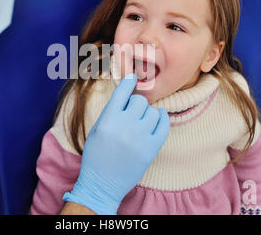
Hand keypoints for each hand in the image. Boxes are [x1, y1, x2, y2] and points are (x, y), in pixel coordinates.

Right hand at [63, 74, 169, 213]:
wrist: (102, 183)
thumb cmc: (96, 154)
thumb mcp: (96, 129)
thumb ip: (111, 111)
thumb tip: (128, 92)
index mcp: (108, 120)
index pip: (122, 93)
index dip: (129, 82)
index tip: (133, 77)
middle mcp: (124, 127)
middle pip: (140, 101)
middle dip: (136, 104)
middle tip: (132, 112)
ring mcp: (140, 138)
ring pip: (153, 111)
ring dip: (147, 114)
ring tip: (141, 122)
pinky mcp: (152, 149)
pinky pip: (164, 125)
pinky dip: (162, 119)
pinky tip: (158, 118)